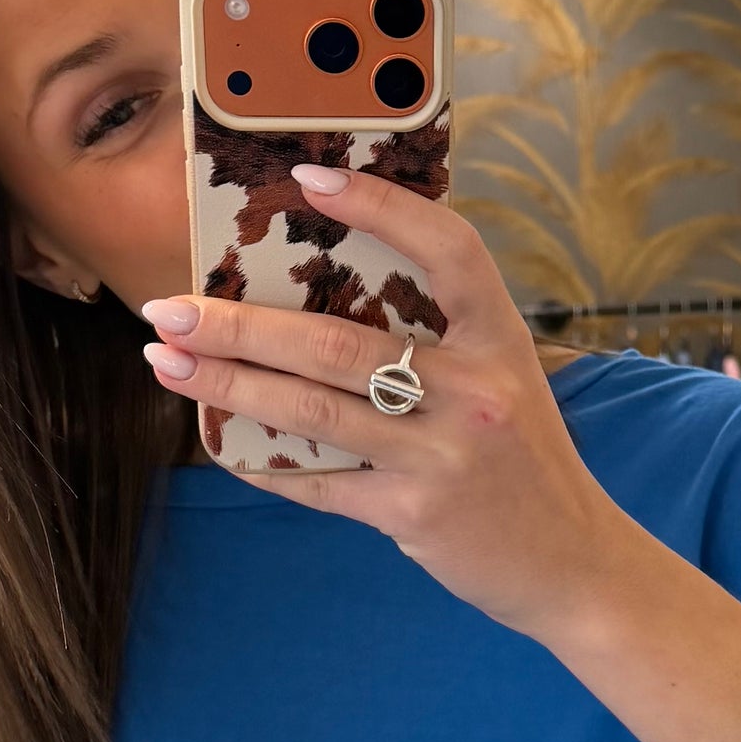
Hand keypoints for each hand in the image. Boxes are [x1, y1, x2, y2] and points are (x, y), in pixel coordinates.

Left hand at [141, 161, 626, 645]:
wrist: (573, 562)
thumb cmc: (524, 462)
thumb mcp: (506, 383)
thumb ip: (440, 343)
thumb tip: (321, 302)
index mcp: (499, 341)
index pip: (448, 250)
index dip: (381, 207)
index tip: (308, 179)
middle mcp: (474, 393)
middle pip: (336, 343)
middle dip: (240, 324)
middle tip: (171, 309)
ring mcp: (442, 457)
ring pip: (312, 411)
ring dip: (228, 386)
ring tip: (168, 364)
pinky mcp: (413, 514)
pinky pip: (319, 482)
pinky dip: (262, 461)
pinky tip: (217, 441)